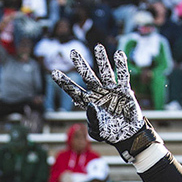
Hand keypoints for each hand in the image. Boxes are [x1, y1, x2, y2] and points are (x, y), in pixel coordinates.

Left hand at [52, 46, 161, 163]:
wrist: (128, 134)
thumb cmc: (111, 133)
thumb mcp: (98, 131)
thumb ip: (93, 119)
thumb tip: (91, 105)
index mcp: (88, 103)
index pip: (74, 91)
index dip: (64, 82)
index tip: (53, 73)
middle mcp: (98, 93)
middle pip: (88, 76)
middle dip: (81, 64)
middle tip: (73, 51)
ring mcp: (111, 90)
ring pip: (105, 72)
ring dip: (102, 59)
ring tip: (98, 46)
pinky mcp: (124, 90)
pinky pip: (122, 76)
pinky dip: (121, 66)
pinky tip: (119, 54)